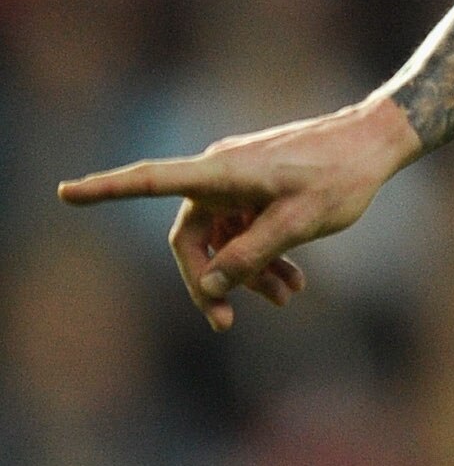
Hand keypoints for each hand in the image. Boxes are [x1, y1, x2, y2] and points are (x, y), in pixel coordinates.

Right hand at [58, 96, 422, 330]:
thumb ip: (252, 254)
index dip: (106, 189)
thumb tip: (211, 285)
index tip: (66, 193)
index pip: (151, 180)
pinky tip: (293, 284)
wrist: (376, 143)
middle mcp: (219, 174)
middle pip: (189, 236)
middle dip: (208, 279)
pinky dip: (262, 256)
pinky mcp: (258, 189)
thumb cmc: (340, 177)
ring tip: (287, 298)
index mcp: (220, 173)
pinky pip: (245, 229)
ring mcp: (238, 181)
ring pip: (223, 239)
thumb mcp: (298, 223)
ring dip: (245, 273)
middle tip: (226, 322)